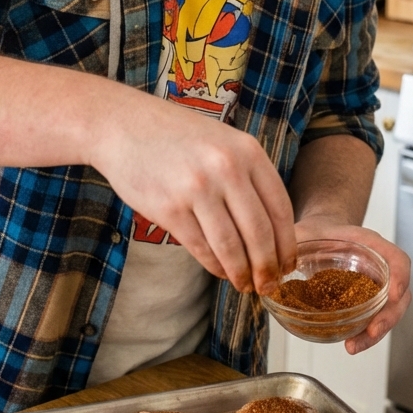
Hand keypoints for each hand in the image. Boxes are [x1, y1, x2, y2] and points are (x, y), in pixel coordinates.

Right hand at [88, 87, 296, 295]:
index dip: (287, 244)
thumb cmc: (177, 137)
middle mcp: (226, 169)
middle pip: (259, 233)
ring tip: (245, 285)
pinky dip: (214, 266)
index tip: (289, 265)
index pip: (280, 208)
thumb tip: (273, 232)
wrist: (124, 126)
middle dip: (268, 267)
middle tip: (269, 286)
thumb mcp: (224, 142)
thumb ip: (248, 177)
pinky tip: (220, 271)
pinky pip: (201, 248)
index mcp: (247, 151)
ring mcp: (196, 189)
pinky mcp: (169, 208)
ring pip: (231, 246)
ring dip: (241, 273)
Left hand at [293, 218, 410, 354]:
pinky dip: (364, 334)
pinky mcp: (365, 302)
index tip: (392, 295)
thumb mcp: (303, 231)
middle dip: (388, 316)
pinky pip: (372, 319)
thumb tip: (269, 264)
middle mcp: (378, 267)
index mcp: (369, 245)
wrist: (322, 234)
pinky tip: (348, 343)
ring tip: (353, 345)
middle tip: (371, 331)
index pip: (397, 259)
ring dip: (374, 332)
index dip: (400, 277)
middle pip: (398, 294)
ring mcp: (374, 287)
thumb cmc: (317, 232)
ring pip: (387, 312)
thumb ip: (289, 243)